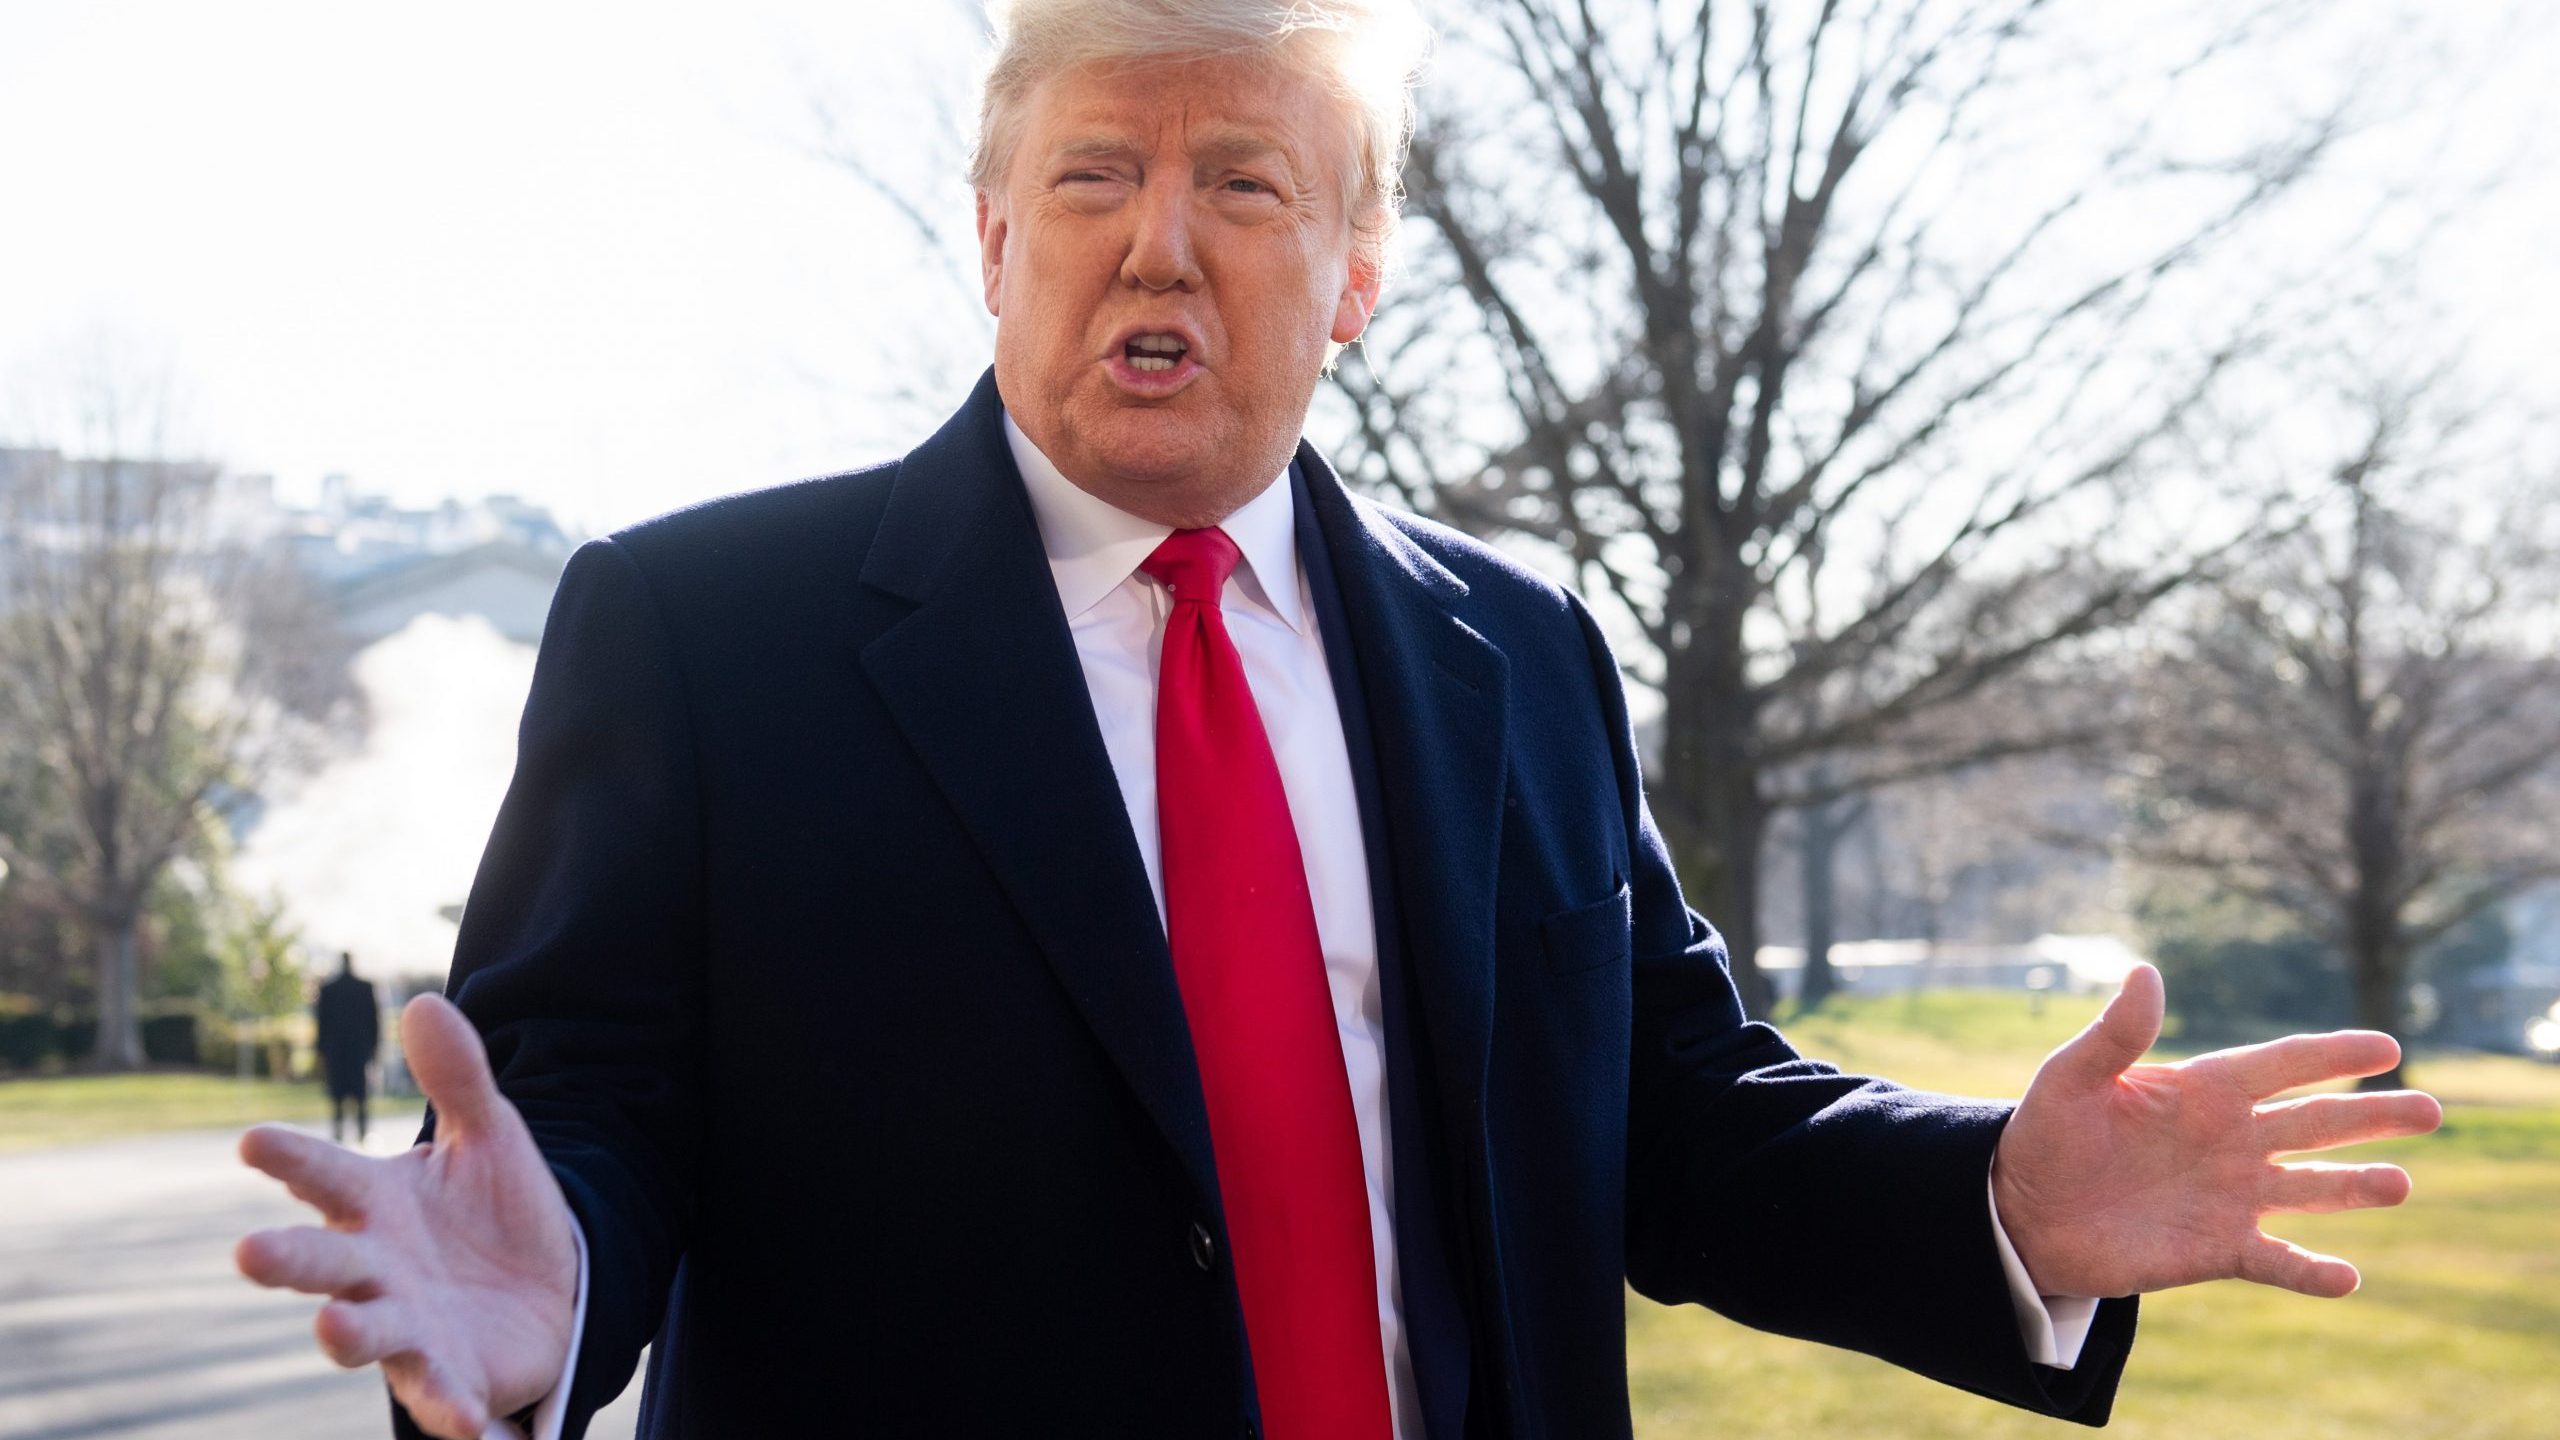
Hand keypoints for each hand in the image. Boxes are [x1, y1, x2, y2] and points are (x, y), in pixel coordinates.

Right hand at [236, 994, 578, 1438]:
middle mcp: (374, 1269)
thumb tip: (427, 1001)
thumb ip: (458, 1077)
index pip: (323, 1176)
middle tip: (250, 1253)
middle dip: (289, 1261)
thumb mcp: (490, 1136)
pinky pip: (444, 1399)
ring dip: (345, 1334)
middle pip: (323, 1263)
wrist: (547, 1284)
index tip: (252, 1140)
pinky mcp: (450, 1375)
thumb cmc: (494, 1211)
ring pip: (365, 1334)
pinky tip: (473, 1425)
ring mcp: (405, 1326)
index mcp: (375, 1205)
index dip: (289, 1161)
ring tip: (332, 1327)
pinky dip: (452, 1413)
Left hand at [1991, 964, 2442, 1299]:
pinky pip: (2277, 1260)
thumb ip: (2115, 1035)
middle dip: (2373, 1116)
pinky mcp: (2218, 1250)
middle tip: (2431, 1110)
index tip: (2387, 1044)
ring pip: (2311, 1189)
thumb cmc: (2046, 1136)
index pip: (2281, 1066)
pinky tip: (2346, 1277)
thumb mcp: (2070, 1079)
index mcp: (2202, 1092)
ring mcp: (2230, 1196)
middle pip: (2316, 1124)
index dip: (2332, 1054)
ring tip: (2402, 1185)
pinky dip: (2311, 1271)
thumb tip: (2145, 971)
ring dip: (2357, 1188)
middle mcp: (2230, 1141)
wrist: (2022, 1214)